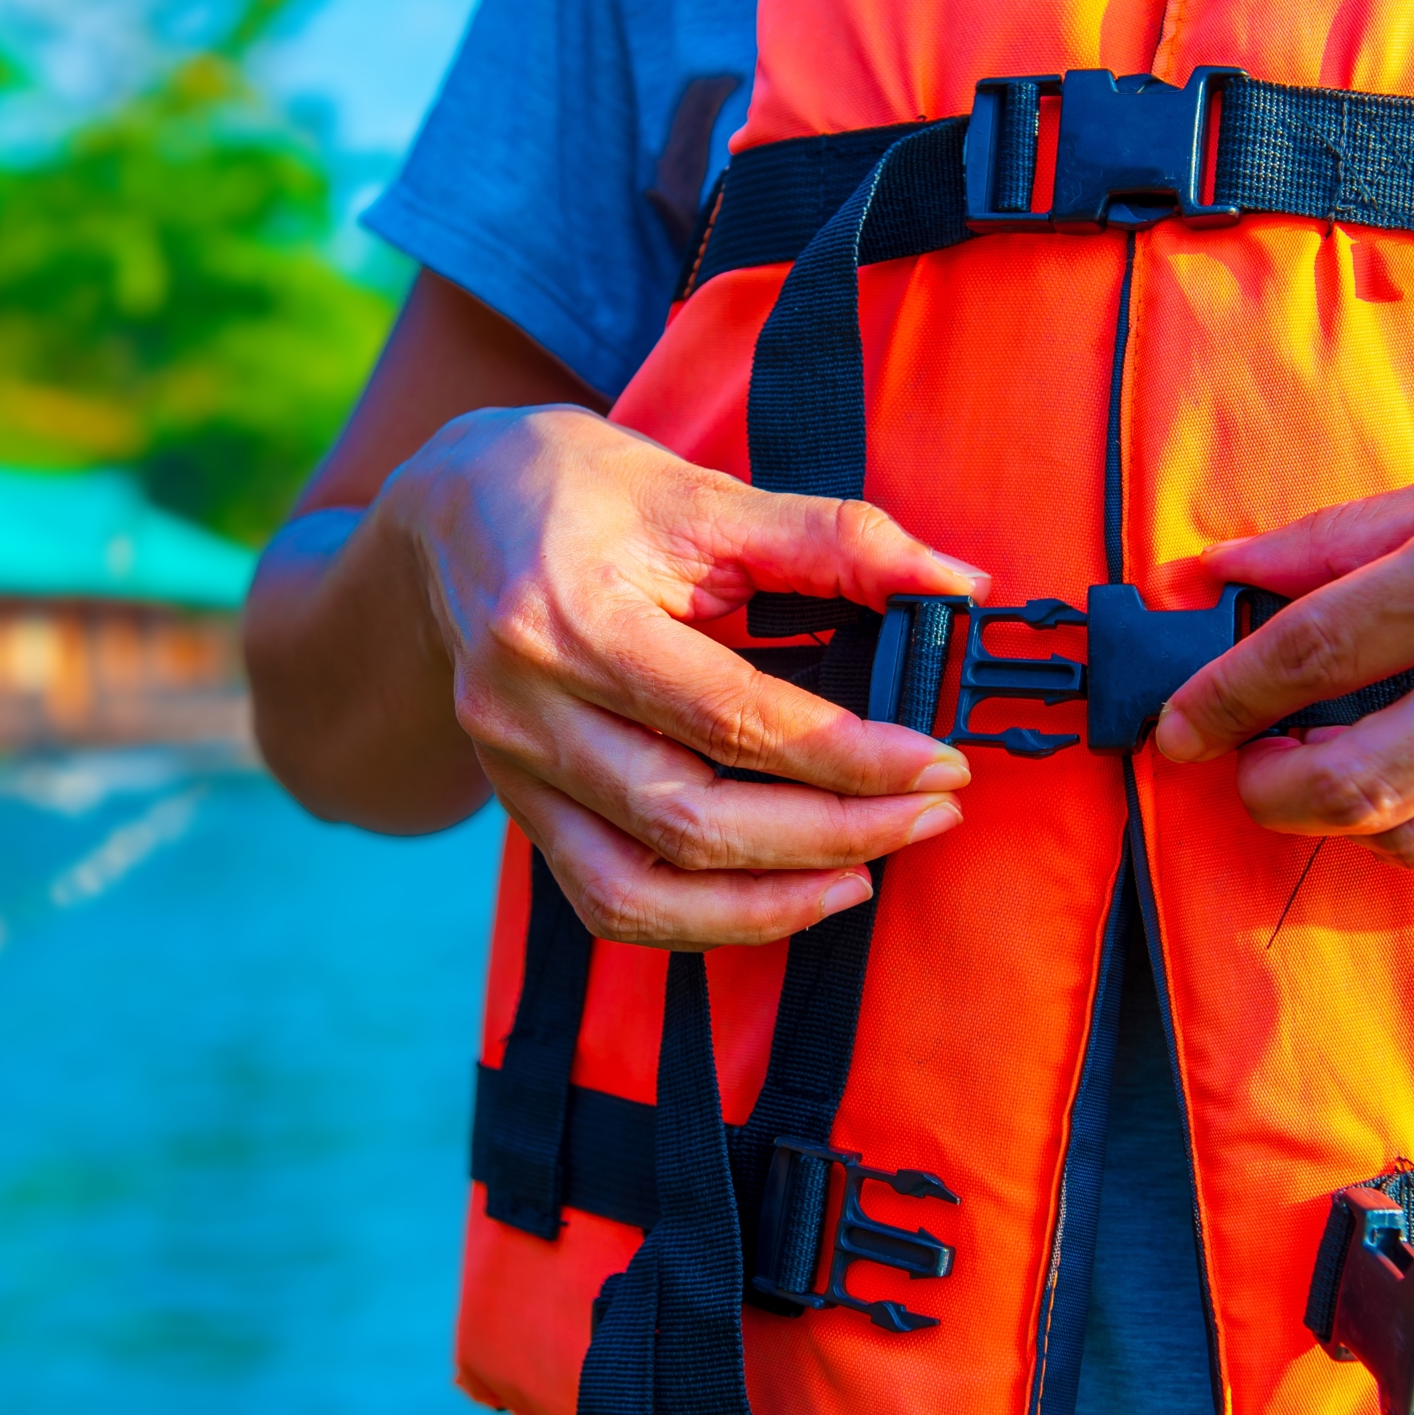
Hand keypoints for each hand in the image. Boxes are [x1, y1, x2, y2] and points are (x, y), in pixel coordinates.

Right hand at [379, 405, 987, 945]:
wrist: (454, 512)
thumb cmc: (582, 492)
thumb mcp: (705, 493)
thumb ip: (835, 539)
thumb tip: (959, 585)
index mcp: (573, 614)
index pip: (730, 717)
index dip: (847, 756)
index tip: (938, 764)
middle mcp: (526, 706)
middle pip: (689, 819)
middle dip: (830, 834)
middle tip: (929, 815)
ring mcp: (511, 770)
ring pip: (640, 889)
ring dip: (768, 903)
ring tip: (865, 874)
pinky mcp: (517, 807)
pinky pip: (605, 901)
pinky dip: (698, 923)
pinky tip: (780, 897)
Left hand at [1151, 372, 1413, 870]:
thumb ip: (1371, 525)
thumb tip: (1240, 563)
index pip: (1324, 646)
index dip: (1227, 690)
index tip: (1174, 714)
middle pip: (1360, 777)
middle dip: (1266, 786)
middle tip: (1226, 763)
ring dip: (1341, 821)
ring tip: (1305, 772)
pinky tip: (1405, 784)